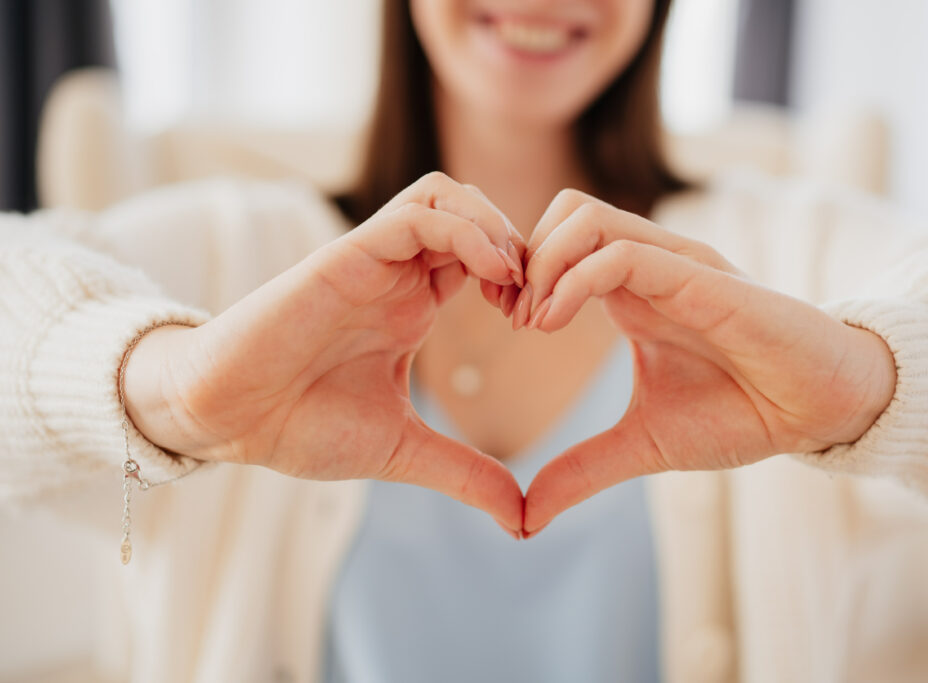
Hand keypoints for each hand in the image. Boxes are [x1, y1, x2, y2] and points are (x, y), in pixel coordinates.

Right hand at [123, 172, 526, 535]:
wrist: (227, 421)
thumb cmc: (300, 426)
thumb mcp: (403, 451)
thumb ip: (465, 474)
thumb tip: (522, 520)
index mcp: (412, 307)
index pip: (483, 258)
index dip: (524, 279)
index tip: (541, 325)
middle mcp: (396, 275)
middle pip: (474, 213)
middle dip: (520, 246)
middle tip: (536, 301)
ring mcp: (373, 261)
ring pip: (447, 197)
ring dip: (495, 227)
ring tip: (513, 281)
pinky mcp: (347, 255)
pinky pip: (417, 214)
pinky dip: (464, 230)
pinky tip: (490, 274)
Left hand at [520, 190, 896, 535]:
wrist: (821, 411)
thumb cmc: (743, 413)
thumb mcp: (644, 444)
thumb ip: (582, 469)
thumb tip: (526, 518)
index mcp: (631, 292)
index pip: (558, 242)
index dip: (519, 274)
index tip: (503, 320)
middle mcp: (648, 266)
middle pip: (564, 210)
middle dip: (522, 258)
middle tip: (510, 315)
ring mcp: (674, 265)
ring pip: (585, 217)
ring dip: (542, 263)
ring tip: (533, 322)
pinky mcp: (701, 278)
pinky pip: (622, 254)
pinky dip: (573, 280)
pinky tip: (555, 323)